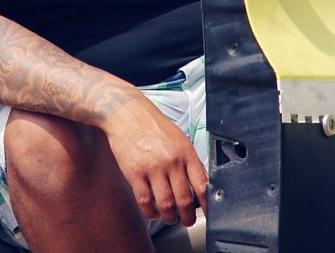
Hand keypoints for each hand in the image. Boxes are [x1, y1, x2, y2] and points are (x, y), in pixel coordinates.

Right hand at [98, 95, 208, 226]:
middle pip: (184, 200)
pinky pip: (145, 201)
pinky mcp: (134, 173)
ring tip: (169, 218)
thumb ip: (189, 160)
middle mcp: (171, 161)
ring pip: (166, 205)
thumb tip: (201, 184)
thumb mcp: (178, 138)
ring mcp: (152, 168)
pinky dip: (150, 212)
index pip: (202, 185)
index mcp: (185, 152)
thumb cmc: (153, 126)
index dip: (207, 204)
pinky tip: (152, 211)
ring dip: (169, 217)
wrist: (127, 112)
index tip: (207, 213)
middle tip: (186, 221)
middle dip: (187, 217)